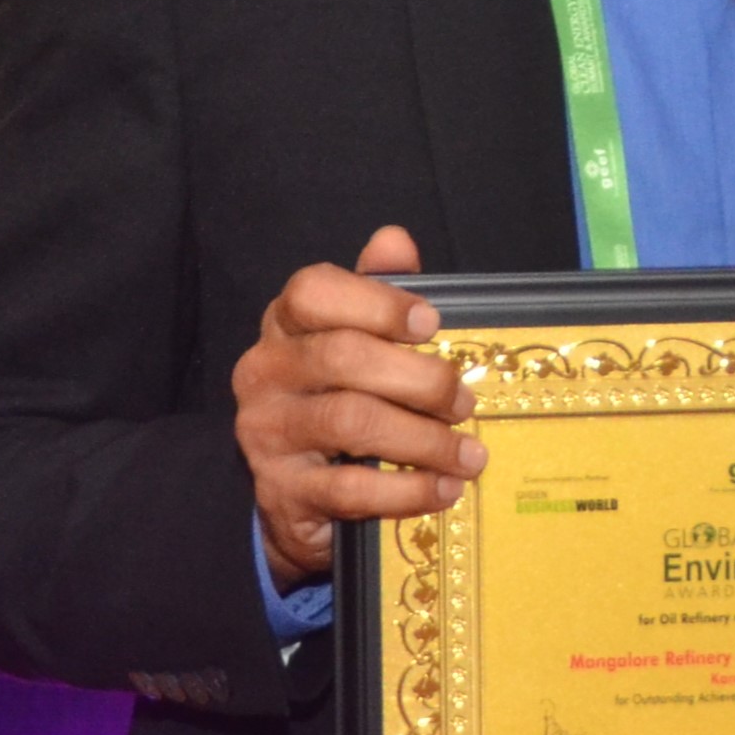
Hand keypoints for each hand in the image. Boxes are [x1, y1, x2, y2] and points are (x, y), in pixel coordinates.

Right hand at [236, 225, 480, 587]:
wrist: (294, 495)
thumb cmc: (337, 400)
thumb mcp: (354, 342)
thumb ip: (375, 291)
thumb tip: (395, 240)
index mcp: (285, 325)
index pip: (312, 292)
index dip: (376, 302)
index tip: (431, 324)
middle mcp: (265, 372)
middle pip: (343, 357)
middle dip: (420, 379)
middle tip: (465, 402)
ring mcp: (267, 432)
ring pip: (351, 422)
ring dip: (424, 439)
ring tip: (469, 454)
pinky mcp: (281, 490)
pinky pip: (349, 488)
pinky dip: (407, 491)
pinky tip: (444, 490)